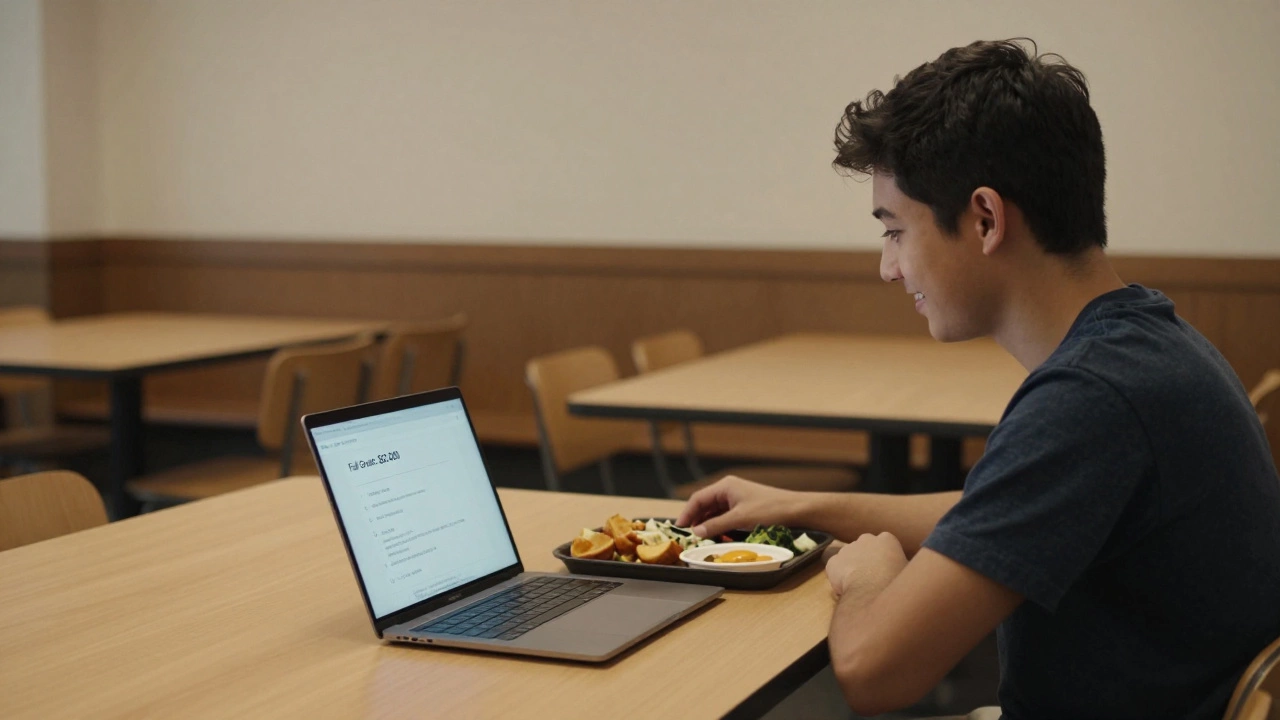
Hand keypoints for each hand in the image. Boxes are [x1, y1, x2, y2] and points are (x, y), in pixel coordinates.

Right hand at [675, 475, 802, 538]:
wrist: (797, 510)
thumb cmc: (770, 510)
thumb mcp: (740, 519)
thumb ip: (716, 526)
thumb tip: (696, 532)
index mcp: (726, 486)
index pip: (698, 498)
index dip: (687, 513)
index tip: (679, 527)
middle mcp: (729, 489)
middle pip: (705, 504)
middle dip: (695, 519)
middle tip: (687, 535)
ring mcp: (737, 497)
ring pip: (715, 511)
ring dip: (707, 523)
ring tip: (699, 537)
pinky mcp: (745, 506)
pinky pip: (725, 515)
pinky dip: (718, 525)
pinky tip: (716, 535)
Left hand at [825, 532, 907, 598]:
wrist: (873, 591)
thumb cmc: (895, 583)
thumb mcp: (908, 572)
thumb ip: (903, 565)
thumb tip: (906, 570)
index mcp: (886, 539)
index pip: (884, 544)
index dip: (884, 559)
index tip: (885, 570)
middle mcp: (866, 539)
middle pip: (865, 548)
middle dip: (866, 560)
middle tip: (871, 578)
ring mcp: (848, 548)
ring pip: (849, 558)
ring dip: (852, 568)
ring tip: (859, 586)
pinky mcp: (833, 561)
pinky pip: (835, 569)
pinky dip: (838, 578)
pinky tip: (847, 588)